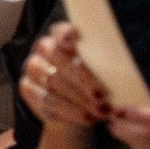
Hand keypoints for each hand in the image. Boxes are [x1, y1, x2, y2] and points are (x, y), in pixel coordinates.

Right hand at [18, 20, 114, 137]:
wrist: (74, 111)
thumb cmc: (92, 86)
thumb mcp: (100, 71)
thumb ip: (103, 62)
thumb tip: (123, 65)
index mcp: (61, 36)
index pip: (62, 30)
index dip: (68, 33)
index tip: (79, 38)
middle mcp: (43, 48)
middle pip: (57, 57)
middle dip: (82, 77)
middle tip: (102, 94)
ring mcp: (32, 67)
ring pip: (53, 81)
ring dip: (79, 98)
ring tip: (100, 111)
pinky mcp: (26, 87)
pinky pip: (47, 100)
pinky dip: (69, 111)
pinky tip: (86, 118)